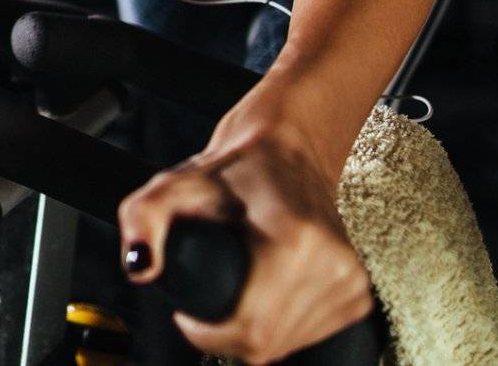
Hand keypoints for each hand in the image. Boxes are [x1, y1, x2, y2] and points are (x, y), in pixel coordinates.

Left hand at [118, 109, 372, 362]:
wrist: (287, 150)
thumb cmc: (233, 169)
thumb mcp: (174, 185)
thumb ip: (142, 220)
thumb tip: (140, 267)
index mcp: (297, 241)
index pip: (252, 330)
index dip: (208, 334)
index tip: (188, 314)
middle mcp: (333, 266)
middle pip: (268, 344)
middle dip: (226, 332)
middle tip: (209, 296)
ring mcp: (350, 283)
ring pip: (288, 346)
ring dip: (252, 331)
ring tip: (236, 290)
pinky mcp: (357, 295)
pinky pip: (309, 337)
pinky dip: (279, 328)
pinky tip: (263, 297)